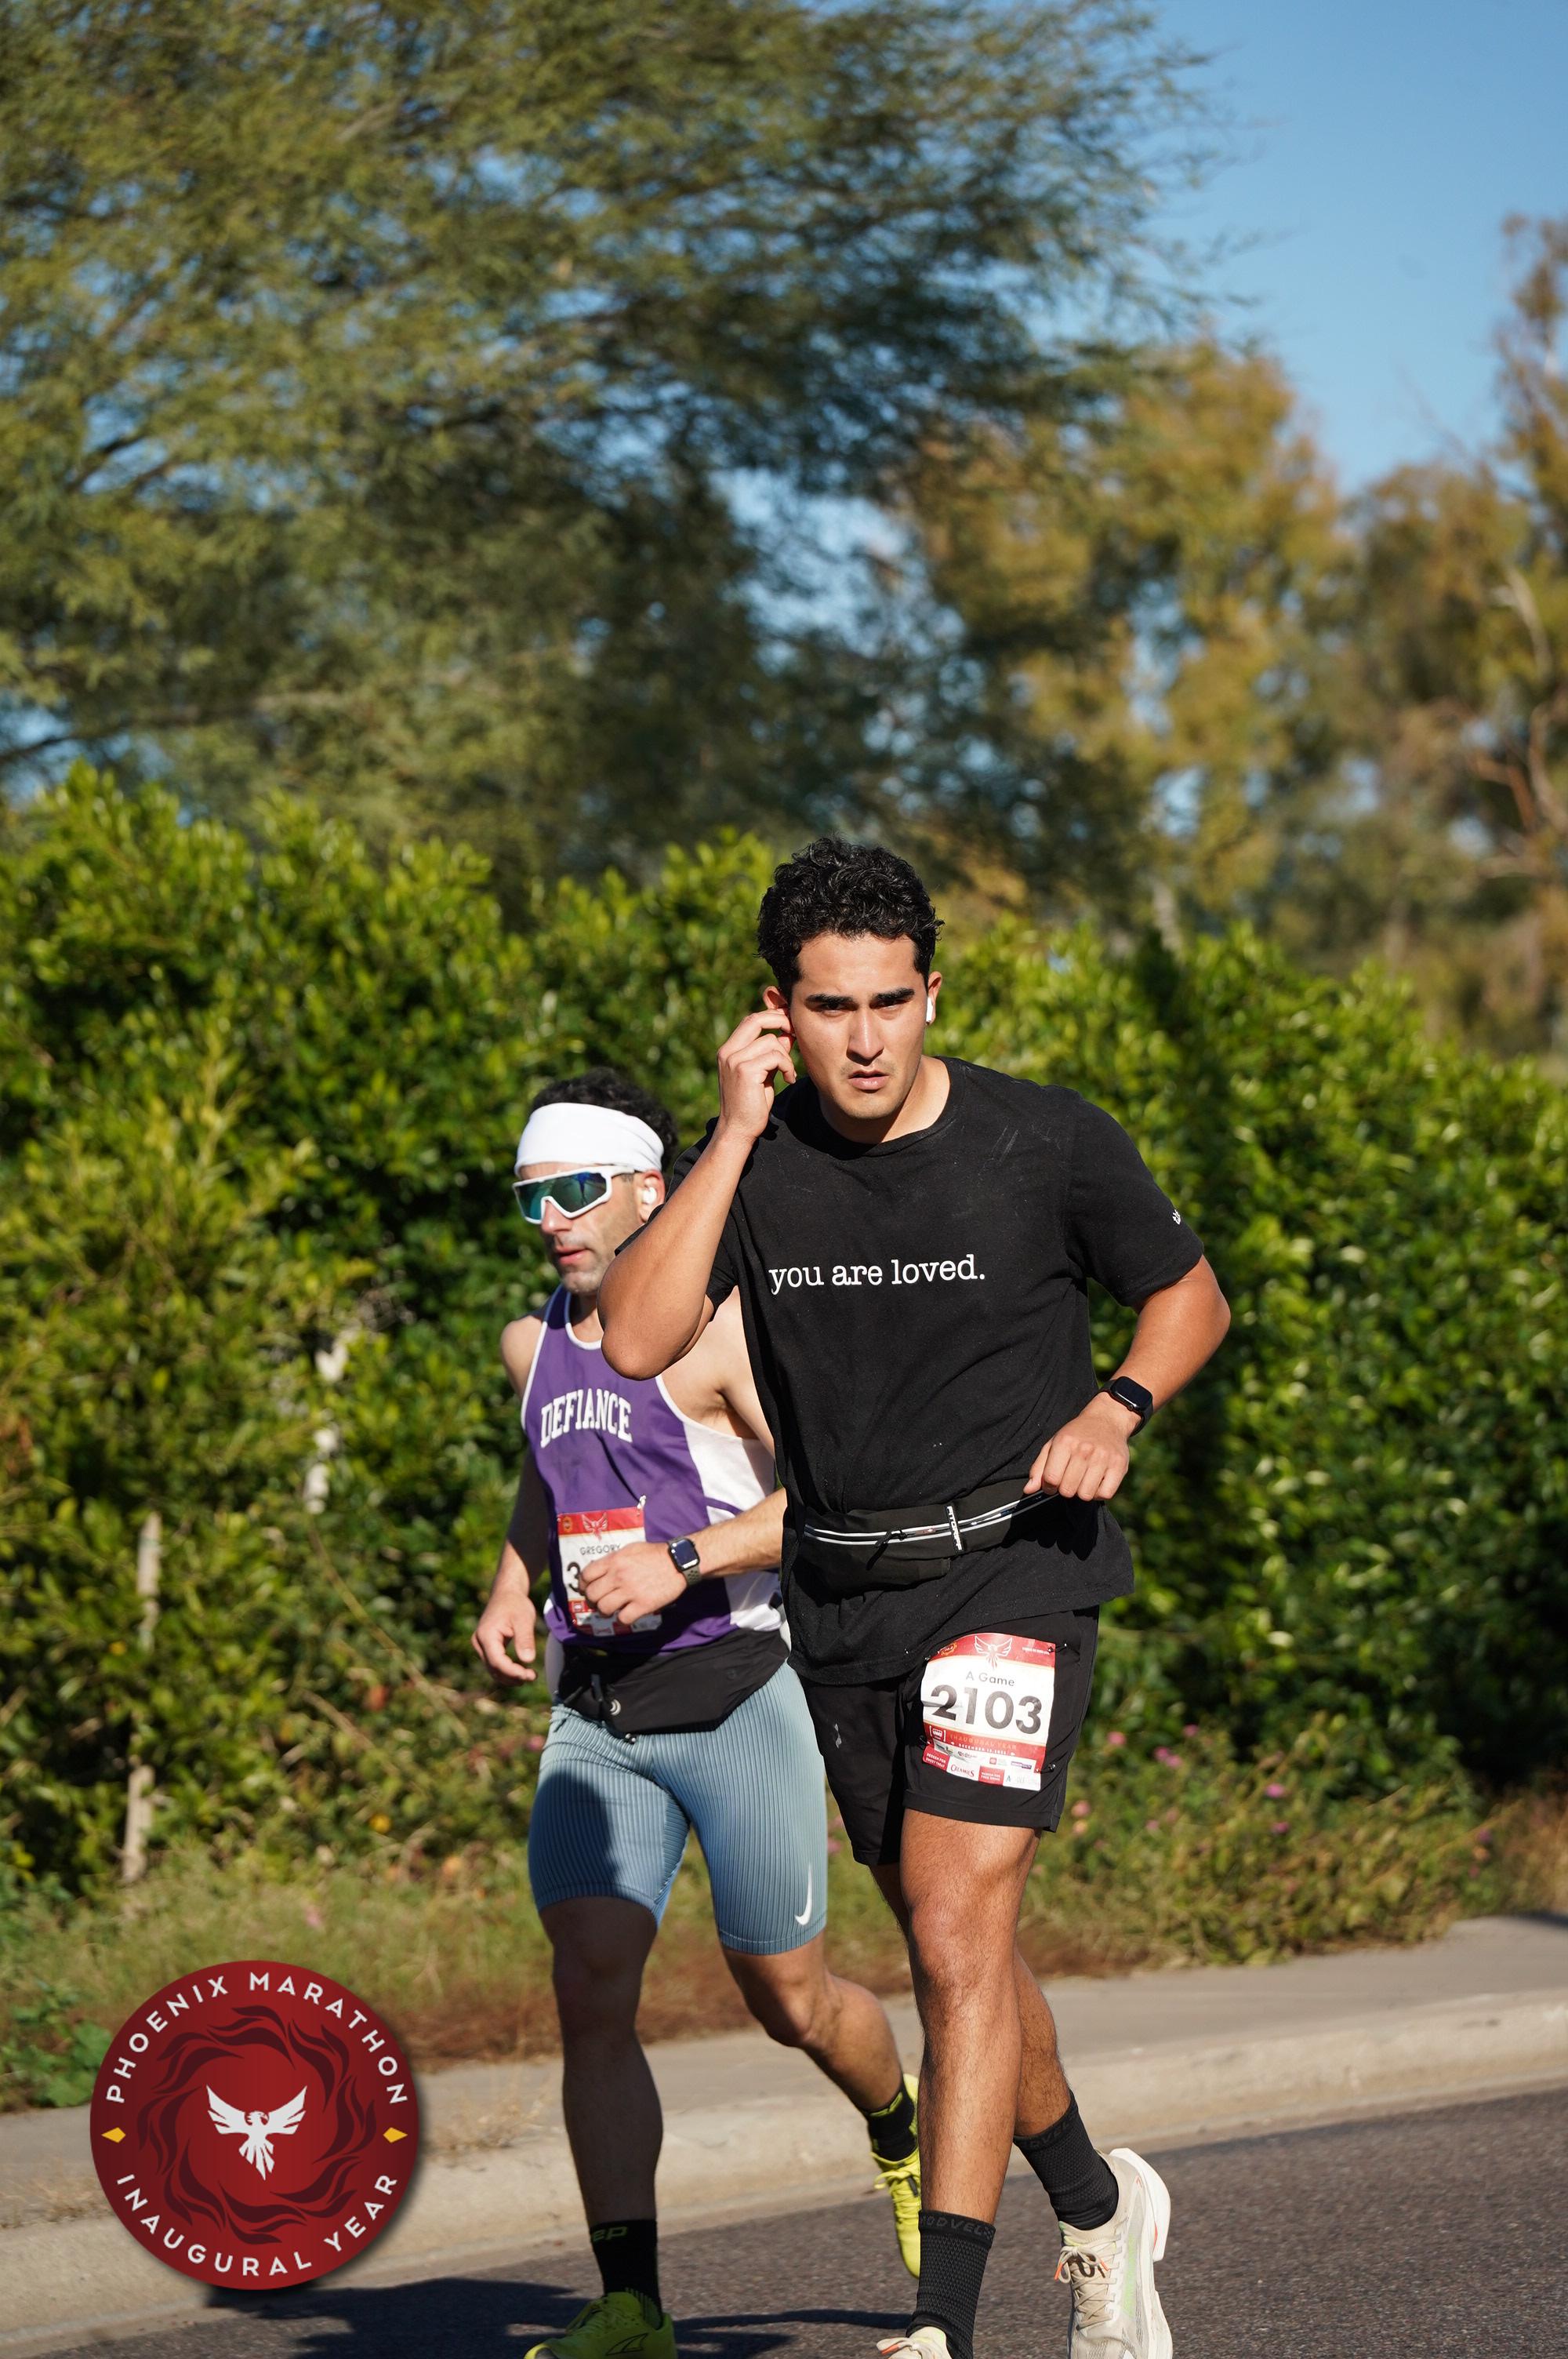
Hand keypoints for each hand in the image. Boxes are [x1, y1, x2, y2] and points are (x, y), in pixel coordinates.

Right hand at [471, 1579, 538, 1681]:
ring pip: (493, 1669)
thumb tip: (528, 1660)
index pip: (497, 1662)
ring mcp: (480, 1646)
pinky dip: (507, 1671)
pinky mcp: (485, 1648)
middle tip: (533, 1677)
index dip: (513, 1672)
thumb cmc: (515, 1604)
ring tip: (530, 1675)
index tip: (529, 1675)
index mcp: (486, 1635)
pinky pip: (495, 1664)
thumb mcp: (524, 1619)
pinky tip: (521, 1671)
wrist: (506, 1593)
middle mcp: (479, 1643)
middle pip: (494, 1669)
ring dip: (510, 1676)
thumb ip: (525, 1639)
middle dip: (513, 1676)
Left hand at [578, 1539, 689, 1626]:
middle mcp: (619, 1576)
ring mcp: (630, 1591)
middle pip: (592, 1594)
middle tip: (599, 1600)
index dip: (583, 1584)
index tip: (586, 1588)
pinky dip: (622, 1618)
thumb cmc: (654, 1554)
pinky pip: (623, 1618)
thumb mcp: (630, 1550)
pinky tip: (627, 1613)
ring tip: (611, 1609)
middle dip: (592, 1599)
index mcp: (614, 1561)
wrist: (678, 1562)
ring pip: (604, 1608)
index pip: (586, 1575)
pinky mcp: (643, 1604)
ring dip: (605, 1611)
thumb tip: (599, 1571)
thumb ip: (613, 1560)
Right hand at [716, 1008, 795, 1144]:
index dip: (772, 1017)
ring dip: (786, 1057)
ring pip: (771, 1041)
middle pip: (756, 1020)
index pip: (750, 1021)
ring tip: (788, 1074)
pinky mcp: (745, 1071)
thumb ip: (771, 1054)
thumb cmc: (751, 1104)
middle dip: (780, 1021)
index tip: (789, 1024)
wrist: (738, 1129)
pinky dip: (787, 1067)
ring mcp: (735, 1060)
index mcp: (728, 1051)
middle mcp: (728, 1052)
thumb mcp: (763, 1073)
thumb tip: (788, 1035)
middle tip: (795, 1033)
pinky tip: (788, 1080)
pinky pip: (775, 1057)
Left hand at [1024, 1394, 1137, 1501]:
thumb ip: (1039, 1467)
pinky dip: (1099, 1493)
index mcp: (1065, 1442)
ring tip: (1083, 1479)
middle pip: (1067, 1490)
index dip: (1049, 1486)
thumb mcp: (1054, 1444)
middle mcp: (1084, 1450)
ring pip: (1085, 1495)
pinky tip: (1096, 1481)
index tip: (1053, 1482)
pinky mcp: (1119, 1466)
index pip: (1051, 1479)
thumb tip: (1028, 1489)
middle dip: (1065, 1489)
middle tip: (1070, 1478)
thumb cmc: (1077, 1434)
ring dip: (1082, 1491)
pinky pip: (1105, 1494)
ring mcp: (1103, 1458)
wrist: (1107, 1419)